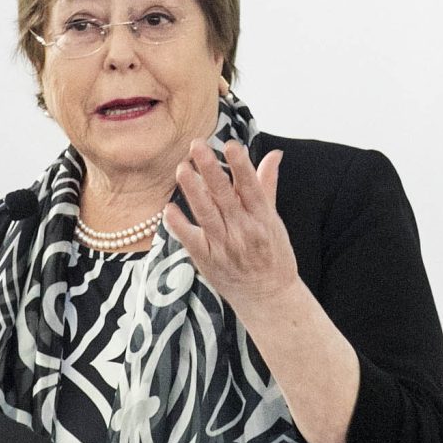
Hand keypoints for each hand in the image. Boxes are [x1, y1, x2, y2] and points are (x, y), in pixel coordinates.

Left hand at [162, 138, 298, 312]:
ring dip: (193, 191)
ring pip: (206, 214)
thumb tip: (274, 153)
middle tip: (197, 146)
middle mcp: (244, 230)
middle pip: (225, 196)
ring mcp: (225, 246)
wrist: (268, 298)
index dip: (241, 166)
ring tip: (181, 168)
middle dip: (211, 170)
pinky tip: (168, 209)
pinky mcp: (207, 260)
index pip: (251, 187)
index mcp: (262, 218)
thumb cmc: (273, 254)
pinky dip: (179, 225)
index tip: (230, 145)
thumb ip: (268, 184)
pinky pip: (190, 240)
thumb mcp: (274, 220)